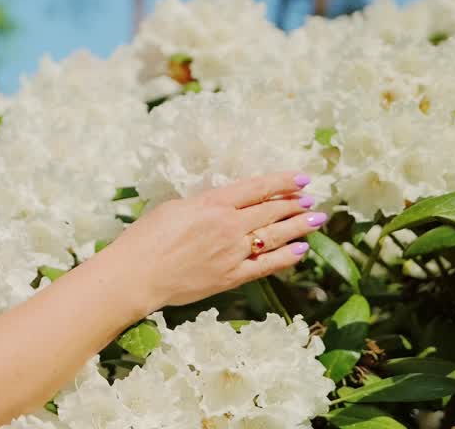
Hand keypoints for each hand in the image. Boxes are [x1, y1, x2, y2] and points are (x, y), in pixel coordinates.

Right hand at [106, 171, 322, 311]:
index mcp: (211, 204)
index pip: (256, 188)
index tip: (301, 178)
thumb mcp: (173, 208)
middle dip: (295, 203)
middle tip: (312, 199)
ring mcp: (233, 252)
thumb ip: (203, 205)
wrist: (137, 275)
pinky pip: (267, 265)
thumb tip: (222, 206)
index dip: (282, 182)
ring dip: (299, 226)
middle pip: (271, 211)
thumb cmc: (146, 238)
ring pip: (275, 236)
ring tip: (317, 218)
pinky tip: (302, 250)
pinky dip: (287, 257)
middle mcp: (228, 226)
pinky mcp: (232, 277)